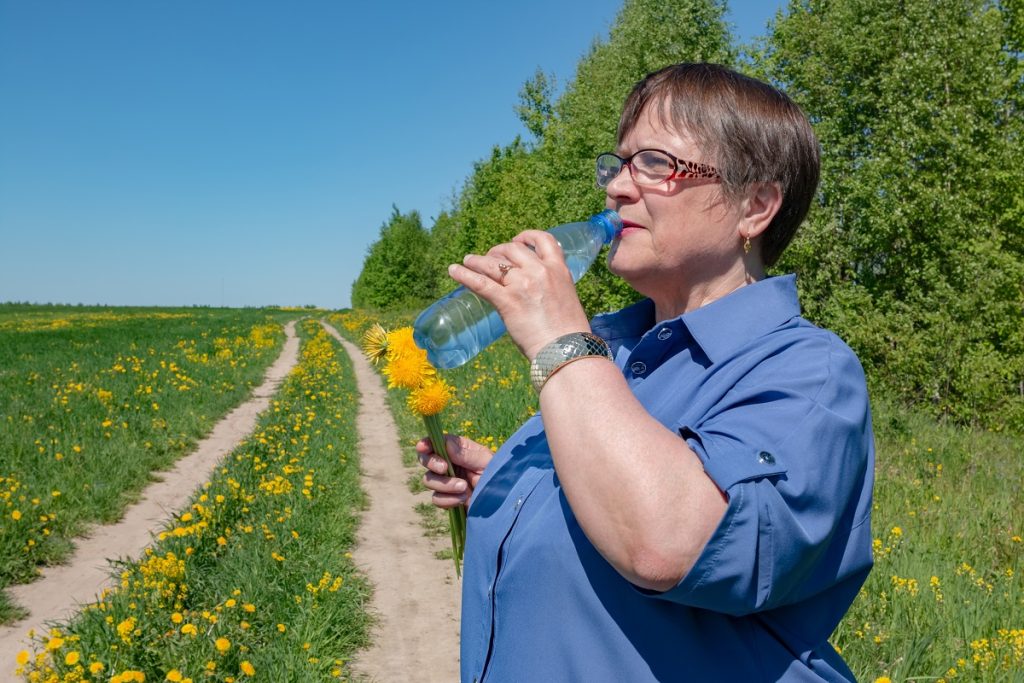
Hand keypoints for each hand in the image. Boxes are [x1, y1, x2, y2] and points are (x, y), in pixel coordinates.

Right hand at [416, 434, 492, 508]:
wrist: (503, 502)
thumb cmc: (498, 476)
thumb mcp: (485, 462)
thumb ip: (465, 454)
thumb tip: (445, 443)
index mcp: (458, 449)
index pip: (436, 442)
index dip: (426, 443)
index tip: (423, 447)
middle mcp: (450, 463)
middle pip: (425, 460)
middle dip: (432, 463)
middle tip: (445, 468)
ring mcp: (447, 482)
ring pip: (429, 480)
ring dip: (444, 485)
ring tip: (464, 488)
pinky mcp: (448, 499)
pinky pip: (436, 499)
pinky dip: (448, 500)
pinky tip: (463, 499)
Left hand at [448, 230, 591, 360]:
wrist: (566, 350)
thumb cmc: (568, 332)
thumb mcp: (565, 298)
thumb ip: (550, 288)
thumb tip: (532, 291)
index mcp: (558, 269)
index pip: (543, 240)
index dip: (527, 236)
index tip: (517, 240)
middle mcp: (540, 271)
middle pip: (513, 249)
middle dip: (498, 251)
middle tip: (490, 259)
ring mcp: (522, 284)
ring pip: (493, 264)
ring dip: (478, 260)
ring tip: (467, 261)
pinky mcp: (507, 301)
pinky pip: (481, 283)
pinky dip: (464, 275)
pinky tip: (453, 271)